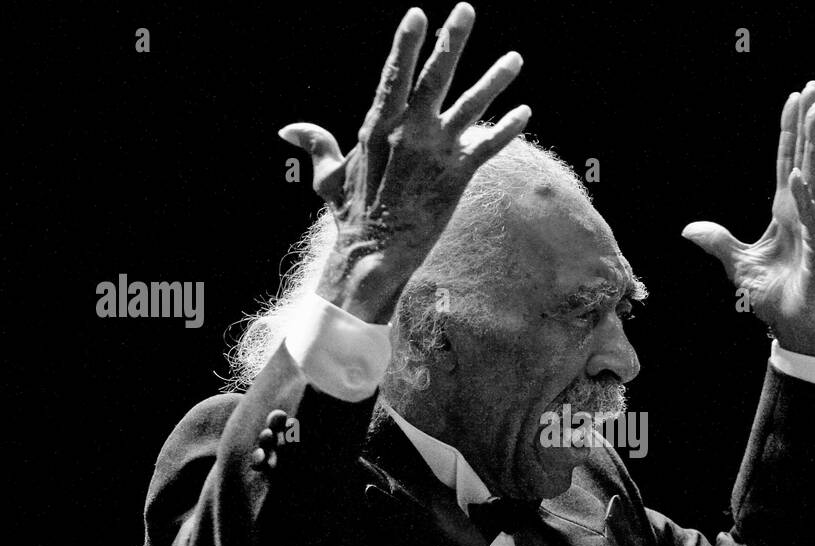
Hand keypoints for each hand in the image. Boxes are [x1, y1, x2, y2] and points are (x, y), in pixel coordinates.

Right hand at [278, 3, 529, 323]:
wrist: (373, 253)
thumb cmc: (351, 217)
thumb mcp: (327, 177)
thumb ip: (317, 145)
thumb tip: (288, 128)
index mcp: (377, 126)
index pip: (394, 75)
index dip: (406, 44)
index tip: (418, 14)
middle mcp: (407, 132)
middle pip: (433, 76)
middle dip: (450, 40)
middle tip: (466, 9)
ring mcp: (434, 151)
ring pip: (470, 106)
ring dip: (494, 80)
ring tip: (515, 58)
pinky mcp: (456, 175)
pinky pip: (488, 146)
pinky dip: (508, 129)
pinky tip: (526, 113)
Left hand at [683, 81, 814, 358]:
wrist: (798, 333)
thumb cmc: (778, 299)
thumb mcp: (739, 267)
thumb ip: (719, 243)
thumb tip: (689, 229)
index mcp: (788, 214)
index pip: (788, 163)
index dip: (790, 132)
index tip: (794, 98)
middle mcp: (805, 216)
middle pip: (807, 161)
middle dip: (810, 125)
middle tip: (813, 88)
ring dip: (814, 147)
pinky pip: (812, 222)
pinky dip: (804, 198)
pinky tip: (797, 174)